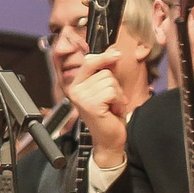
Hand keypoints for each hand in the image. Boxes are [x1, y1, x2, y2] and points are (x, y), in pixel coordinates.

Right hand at [68, 48, 130, 170]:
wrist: (109, 140)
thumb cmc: (108, 117)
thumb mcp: (106, 90)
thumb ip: (106, 71)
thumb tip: (113, 53)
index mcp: (76, 85)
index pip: (89, 61)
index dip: (104, 57)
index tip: (116, 55)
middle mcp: (75, 90)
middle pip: (103, 71)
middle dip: (114, 85)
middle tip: (111, 100)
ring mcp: (82, 97)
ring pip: (109, 80)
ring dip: (117, 95)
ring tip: (111, 107)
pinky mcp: (91, 105)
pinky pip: (112, 91)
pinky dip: (118, 101)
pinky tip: (113, 111)